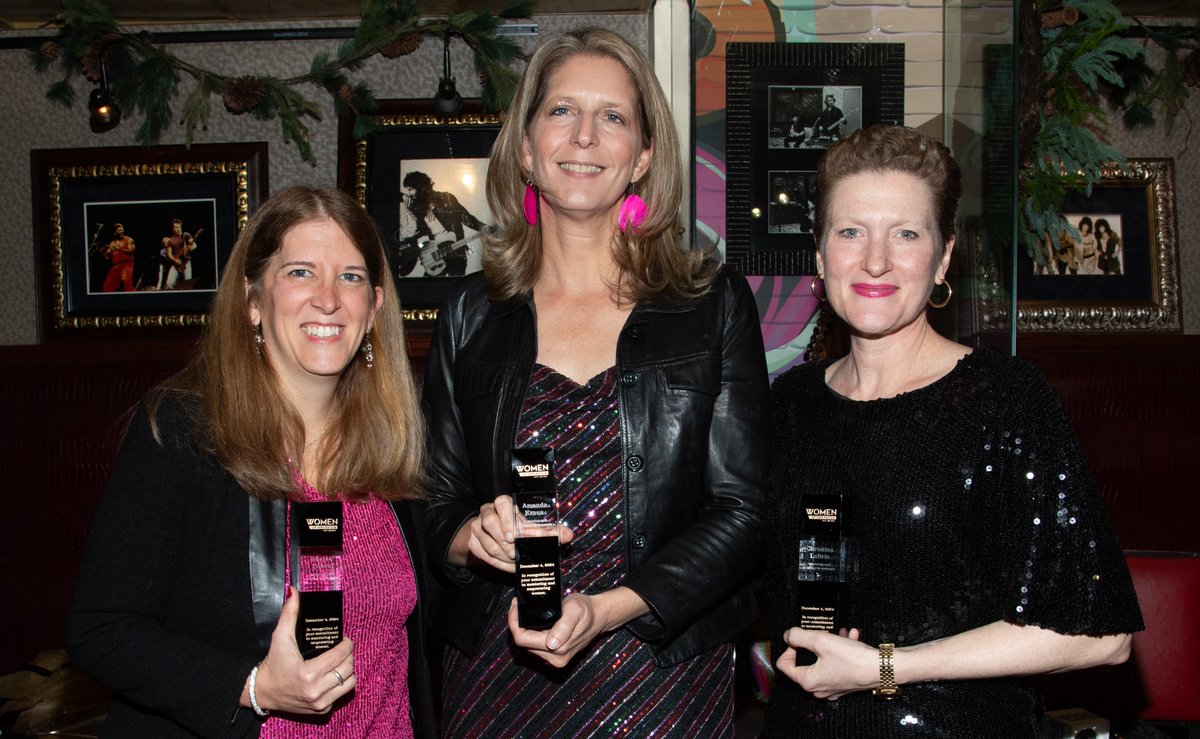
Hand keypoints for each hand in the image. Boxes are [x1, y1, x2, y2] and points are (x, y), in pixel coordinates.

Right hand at [244, 589, 355, 714]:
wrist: (262, 691)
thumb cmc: (273, 664)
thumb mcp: (279, 638)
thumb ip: (289, 614)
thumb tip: (294, 592)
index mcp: (308, 673)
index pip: (341, 655)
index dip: (347, 644)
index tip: (344, 639)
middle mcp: (316, 691)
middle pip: (348, 668)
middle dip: (348, 656)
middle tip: (342, 649)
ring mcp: (320, 703)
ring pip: (350, 683)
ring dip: (348, 671)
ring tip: (341, 662)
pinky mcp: (321, 710)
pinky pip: (341, 695)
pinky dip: (341, 685)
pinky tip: (334, 676)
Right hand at [456, 495, 573, 572]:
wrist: (493, 537)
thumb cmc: (516, 528)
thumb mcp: (531, 527)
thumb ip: (549, 531)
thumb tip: (568, 535)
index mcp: (504, 503)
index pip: (503, 504)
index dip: (508, 519)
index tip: (514, 536)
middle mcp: (488, 512)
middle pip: (490, 522)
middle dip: (504, 541)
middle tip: (515, 553)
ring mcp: (477, 527)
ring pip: (487, 541)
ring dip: (502, 555)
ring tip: (514, 561)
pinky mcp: (472, 542)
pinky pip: (483, 554)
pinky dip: (498, 563)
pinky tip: (508, 566)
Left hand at [506, 593, 606, 668]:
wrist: (598, 617)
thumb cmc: (586, 611)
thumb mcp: (575, 610)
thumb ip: (564, 625)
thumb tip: (552, 643)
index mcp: (558, 649)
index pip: (522, 640)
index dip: (514, 623)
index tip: (515, 607)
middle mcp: (555, 659)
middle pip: (523, 644)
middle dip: (517, 625)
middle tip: (518, 606)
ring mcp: (555, 660)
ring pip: (527, 646)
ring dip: (524, 630)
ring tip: (525, 612)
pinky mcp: (554, 658)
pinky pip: (534, 647)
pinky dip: (531, 635)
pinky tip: (533, 623)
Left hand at [776, 627, 878, 699]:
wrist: (883, 668)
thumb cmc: (853, 658)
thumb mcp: (820, 640)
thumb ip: (798, 636)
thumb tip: (788, 636)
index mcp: (808, 681)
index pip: (784, 666)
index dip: (789, 648)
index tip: (800, 638)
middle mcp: (818, 689)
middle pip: (804, 662)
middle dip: (813, 644)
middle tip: (821, 634)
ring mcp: (832, 688)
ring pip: (823, 661)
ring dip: (829, 644)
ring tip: (840, 633)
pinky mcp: (845, 684)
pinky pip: (836, 665)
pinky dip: (841, 651)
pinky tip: (851, 638)